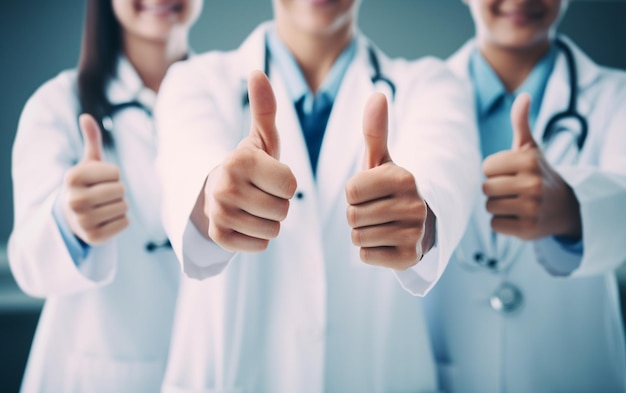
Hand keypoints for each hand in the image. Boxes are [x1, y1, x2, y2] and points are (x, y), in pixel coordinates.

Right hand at [61, 114, 128, 244]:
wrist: (72, 217)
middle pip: (121, 190)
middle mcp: (74, 200)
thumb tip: (86, 116)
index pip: (115, 172)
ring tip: (102, 207)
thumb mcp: (88, 162)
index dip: (112, 175)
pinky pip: (125, 223)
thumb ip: (92, 140)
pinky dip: (121, 221)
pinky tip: (105, 220)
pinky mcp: (94, 238)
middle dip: (117, 191)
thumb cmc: (86, 185)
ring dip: (119, 206)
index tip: (98, 180)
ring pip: (124, 206)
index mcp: (72, 177)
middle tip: (102, 195)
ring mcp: (83, 221)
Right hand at [202, 70, 296, 251]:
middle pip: (283, 210)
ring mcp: (218, 214)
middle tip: (260, 194)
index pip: (291, 186)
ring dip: (269, 222)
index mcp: (238, 160)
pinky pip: (259, 246)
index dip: (286, 183)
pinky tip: (245, 223)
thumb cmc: (249, 165)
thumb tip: (257, 72)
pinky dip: (257, 239)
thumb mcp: (261, 139)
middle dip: (278, 203)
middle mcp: (224, 187)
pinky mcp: (218, 237)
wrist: (215, 192)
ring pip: (273, 230)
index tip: (269, 176)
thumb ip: (265, 108)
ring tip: (253, 208)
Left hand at [345, 93, 432, 269]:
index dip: (354, 193)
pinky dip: (370, 252)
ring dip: (362, 233)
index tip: (371, 193)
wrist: (420, 224)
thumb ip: (375, 131)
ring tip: (381, 226)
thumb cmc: (390, 189)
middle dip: (356, 215)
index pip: (351, 190)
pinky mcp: (409, 258)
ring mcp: (414, 234)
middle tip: (376, 211)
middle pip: (352, 216)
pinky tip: (386, 242)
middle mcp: (414, 205)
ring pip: (357, 237)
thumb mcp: (381, 160)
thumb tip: (377, 94)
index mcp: (404, 178)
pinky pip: (366, 256)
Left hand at [482, 93, 581, 240]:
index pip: (486, 167)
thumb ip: (521, 123)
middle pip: (485, 188)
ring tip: (516, 202)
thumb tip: (523, 95)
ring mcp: (532, 208)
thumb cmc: (538, 173)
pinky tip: (518, 217)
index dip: (494, 170)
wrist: (566, 207)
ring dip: (498, 206)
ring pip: (489, 206)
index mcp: (529, 160)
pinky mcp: (528, 229)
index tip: (510, 172)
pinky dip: (502, 223)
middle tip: (512, 189)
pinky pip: (495, 225)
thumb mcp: (531, 148)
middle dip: (494, 189)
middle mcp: (533, 183)